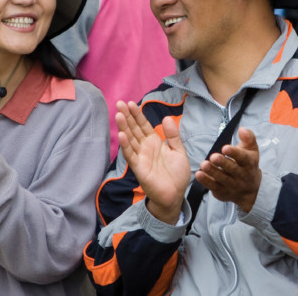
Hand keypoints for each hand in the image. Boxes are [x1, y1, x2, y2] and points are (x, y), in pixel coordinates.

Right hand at [115, 101, 189, 224]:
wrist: (175, 195)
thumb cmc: (177, 175)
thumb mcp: (179, 151)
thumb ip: (173, 135)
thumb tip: (167, 117)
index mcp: (154, 142)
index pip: (143, 125)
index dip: (137, 114)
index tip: (131, 103)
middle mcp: (145, 148)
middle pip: (134, 129)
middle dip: (127, 116)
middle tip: (120, 103)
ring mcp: (140, 157)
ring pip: (130, 139)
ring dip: (124, 127)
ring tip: (118, 114)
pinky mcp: (139, 168)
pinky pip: (131, 155)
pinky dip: (126, 145)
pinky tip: (122, 134)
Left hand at [195, 127, 261, 211]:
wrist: (251, 191)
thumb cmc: (248, 165)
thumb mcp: (251, 150)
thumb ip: (248, 138)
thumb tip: (242, 129)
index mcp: (249, 163)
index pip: (243, 158)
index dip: (234, 153)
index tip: (225, 148)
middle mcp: (241, 175)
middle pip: (232, 169)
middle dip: (223, 163)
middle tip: (213, 156)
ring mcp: (232, 185)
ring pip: (222, 178)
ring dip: (212, 172)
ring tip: (204, 164)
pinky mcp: (222, 191)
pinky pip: (214, 187)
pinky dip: (206, 181)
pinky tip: (198, 174)